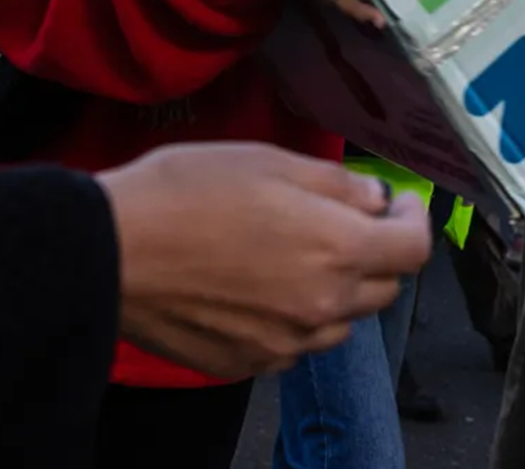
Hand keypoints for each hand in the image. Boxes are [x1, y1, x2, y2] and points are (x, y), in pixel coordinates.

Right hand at [98, 142, 432, 379]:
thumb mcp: (269, 161)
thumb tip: (375, 200)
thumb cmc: (183, 193)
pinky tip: (256, 289)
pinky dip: (291, 321)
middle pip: (383, 288)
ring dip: (334, 291)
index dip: (414, 221)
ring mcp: (284, 343)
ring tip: (291, 256)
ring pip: (339, 323)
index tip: (399, 206)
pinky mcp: (248, 363)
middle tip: (342, 223)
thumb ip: (336, 184)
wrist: (110, 250)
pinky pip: (293, 347)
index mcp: (336, 249)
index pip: (414, 249)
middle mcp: (321, 306)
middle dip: (374, 254)